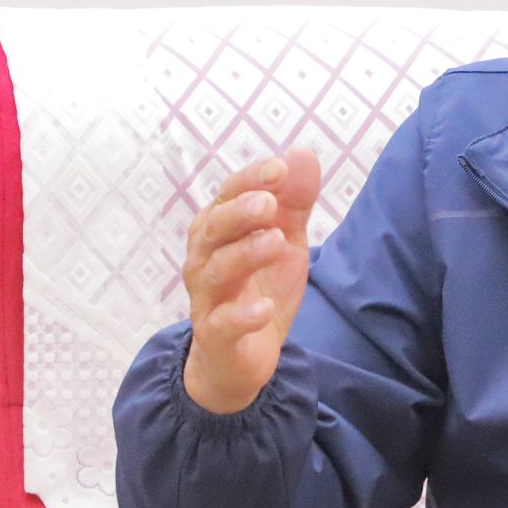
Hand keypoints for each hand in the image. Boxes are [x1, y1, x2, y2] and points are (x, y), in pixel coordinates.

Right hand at [181, 148, 322, 413]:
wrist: (242, 355)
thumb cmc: (259, 286)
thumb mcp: (285, 240)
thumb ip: (293, 201)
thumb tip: (302, 151)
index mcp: (219, 229)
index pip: (229, 196)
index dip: (251, 180)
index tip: (280, 168)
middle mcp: (205, 258)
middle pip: (214, 229)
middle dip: (240, 213)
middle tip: (269, 203)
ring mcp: (207, 298)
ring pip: (216, 271)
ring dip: (245, 255)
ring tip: (276, 243)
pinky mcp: (217, 336)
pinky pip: (223, 324)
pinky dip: (242, 315)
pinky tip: (263, 308)